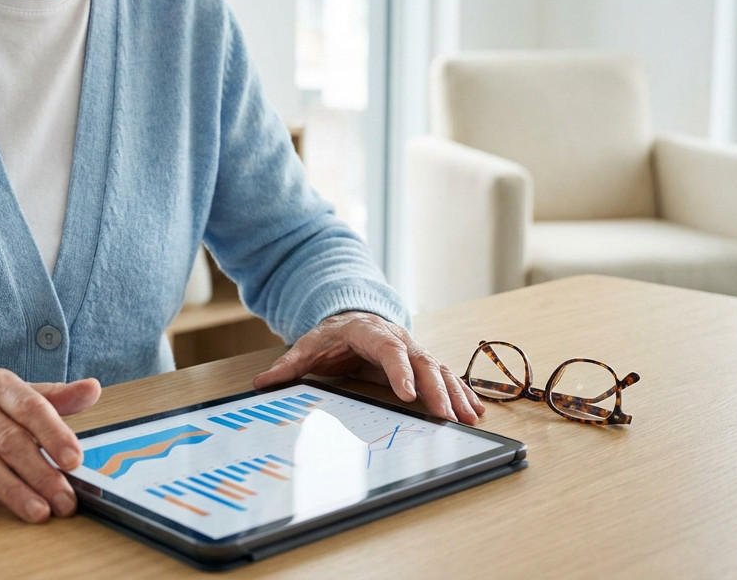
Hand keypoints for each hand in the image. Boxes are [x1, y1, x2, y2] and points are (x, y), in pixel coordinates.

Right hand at [0, 370, 100, 523]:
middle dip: (40, 473)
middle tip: (65, 499)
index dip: (53, 433)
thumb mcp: (11, 391)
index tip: (74, 459)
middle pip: (9, 441)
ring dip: (11, 490)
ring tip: (38, 512)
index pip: (30, 407)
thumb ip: (53, 396)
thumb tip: (93, 390)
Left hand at [253, 311, 483, 423]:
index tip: (409, 395)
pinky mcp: (420, 362)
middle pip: (422, 362)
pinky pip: (444, 376)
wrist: (349, 316)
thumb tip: (261, 382)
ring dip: (455, 394)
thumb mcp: (307, 346)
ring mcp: (412, 350)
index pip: (389, 351)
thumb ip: (288, 364)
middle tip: (447, 416)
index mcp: (371, 333)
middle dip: (437, 390)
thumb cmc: (330, 335)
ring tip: (468, 418)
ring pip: (438, 369)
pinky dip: (461, 392)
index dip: (400, 372)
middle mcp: (398, 339)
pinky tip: (475, 410)